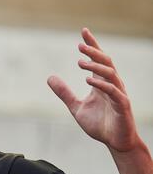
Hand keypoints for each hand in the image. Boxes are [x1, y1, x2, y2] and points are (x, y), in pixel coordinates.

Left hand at [47, 28, 140, 152]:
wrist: (114, 142)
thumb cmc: (99, 124)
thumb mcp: (76, 107)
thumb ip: (64, 93)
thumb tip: (50, 77)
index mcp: (101, 83)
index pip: (98, 60)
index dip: (92, 45)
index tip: (83, 31)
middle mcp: (112, 85)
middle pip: (105, 62)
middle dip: (94, 52)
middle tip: (79, 45)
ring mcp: (118, 94)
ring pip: (110, 74)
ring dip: (96, 66)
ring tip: (80, 62)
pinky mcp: (122, 106)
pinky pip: (114, 92)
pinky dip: (101, 85)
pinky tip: (89, 81)